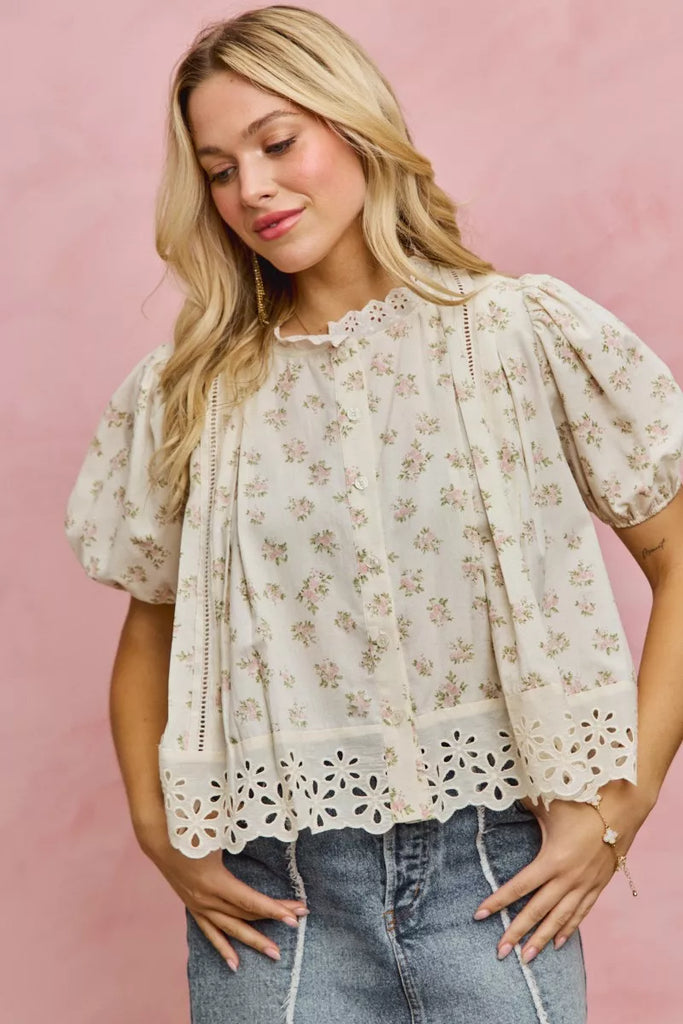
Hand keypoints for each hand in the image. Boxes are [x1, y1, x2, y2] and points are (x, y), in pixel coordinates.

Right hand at [139, 824, 308, 971]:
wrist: (158, 837)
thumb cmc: (189, 829)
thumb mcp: (215, 830)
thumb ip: (238, 831)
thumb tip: (263, 824)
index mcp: (214, 881)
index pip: (250, 900)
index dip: (273, 909)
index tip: (295, 915)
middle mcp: (207, 899)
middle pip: (246, 913)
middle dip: (274, 917)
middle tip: (298, 921)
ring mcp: (199, 905)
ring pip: (231, 928)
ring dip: (253, 940)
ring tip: (275, 954)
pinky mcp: (194, 907)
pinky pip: (211, 932)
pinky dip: (223, 948)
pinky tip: (235, 964)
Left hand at [473, 781, 650, 962]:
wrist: (622, 810)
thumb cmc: (581, 803)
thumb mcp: (547, 802)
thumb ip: (521, 803)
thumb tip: (497, 791)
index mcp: (552, 860)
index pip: (519, 886)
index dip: (498, 901)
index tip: (479, 915)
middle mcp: (568, 878)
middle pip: (537, 911)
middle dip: (517, 932)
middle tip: (500, 952)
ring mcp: (584, 885)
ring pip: (559, 919)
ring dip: (541, 939)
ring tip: (526, 959)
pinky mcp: (597, 886)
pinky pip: (581, 913)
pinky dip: (568, 929)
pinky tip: (557, 943)